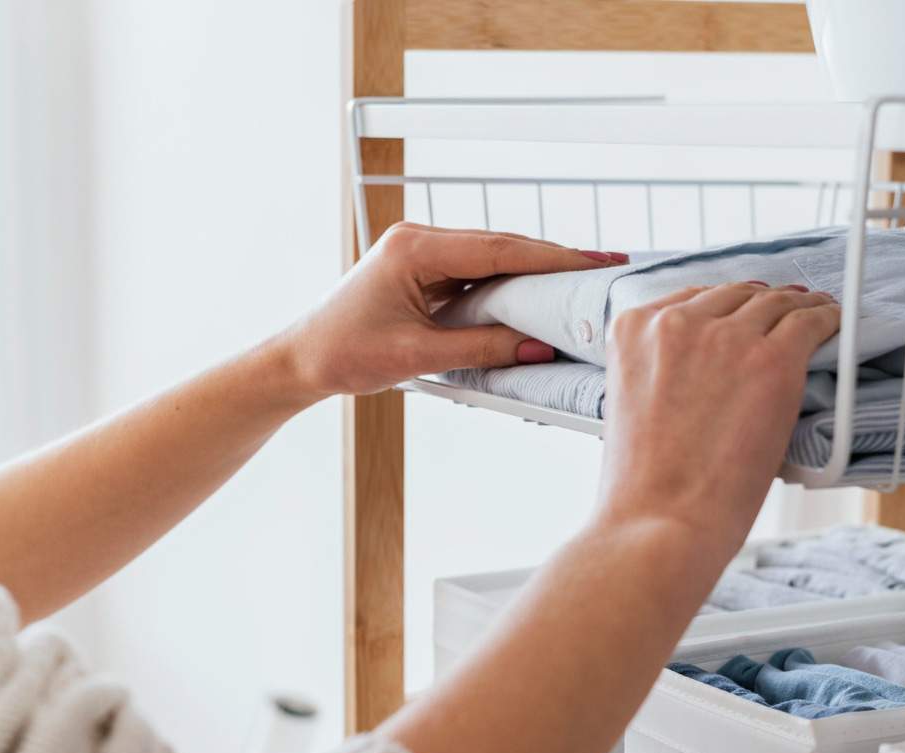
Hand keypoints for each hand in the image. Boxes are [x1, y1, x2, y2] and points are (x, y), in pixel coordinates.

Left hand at [273, 223, 626, 398]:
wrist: (299, 360)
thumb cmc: (342, 354)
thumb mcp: (418, 356)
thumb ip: (481, 347)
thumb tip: (538, 345)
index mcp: (414, 249)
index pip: (498, 247)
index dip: (551, 257)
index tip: (594, 263)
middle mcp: (419, 240)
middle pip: (501, 246)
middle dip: (553, 259)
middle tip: (605, 269)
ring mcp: (420, 253)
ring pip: (492, 258)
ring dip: (534, 272)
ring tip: (583, 282)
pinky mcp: (422, 273)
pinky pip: (476, 273)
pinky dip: (509, 285)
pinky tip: (539, 295)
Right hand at [596, 282, 839, 556]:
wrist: (660, 521)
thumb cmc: (643, 485)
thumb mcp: (630, 405)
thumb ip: (660, 370)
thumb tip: (703, 369)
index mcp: (632, 331)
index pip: (687, 298)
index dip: (720, 308)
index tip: (737, 317)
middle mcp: (676, 322)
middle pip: (732, 295)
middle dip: (757, 306)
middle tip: (779, 317)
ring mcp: (726, 338)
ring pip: (774, 303)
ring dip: (796, 306)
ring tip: (814, 313)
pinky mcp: (773, 359)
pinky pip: (810, 321)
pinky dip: (826, 320)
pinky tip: (833, 324)